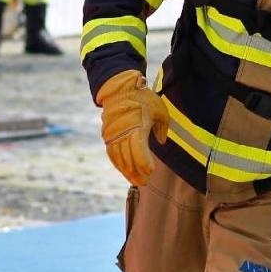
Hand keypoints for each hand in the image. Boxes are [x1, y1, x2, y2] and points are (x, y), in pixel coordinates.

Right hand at [96, 69, 168, 185]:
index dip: (144, 164)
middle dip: (137, 173)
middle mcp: (123, 134)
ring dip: (127, 172)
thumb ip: (162, 128)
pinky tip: (125, 171)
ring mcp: (114, 136)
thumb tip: (161, 142)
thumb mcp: (160, 110)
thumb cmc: (143, 99)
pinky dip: (118, 164)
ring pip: (119, 159)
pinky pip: (112, 154)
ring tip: (137, 181)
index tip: (152, 171)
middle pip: (129, 160)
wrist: (120, 89)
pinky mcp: (108, 136)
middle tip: (145, 182)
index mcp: (137, 128)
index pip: (139, 152)